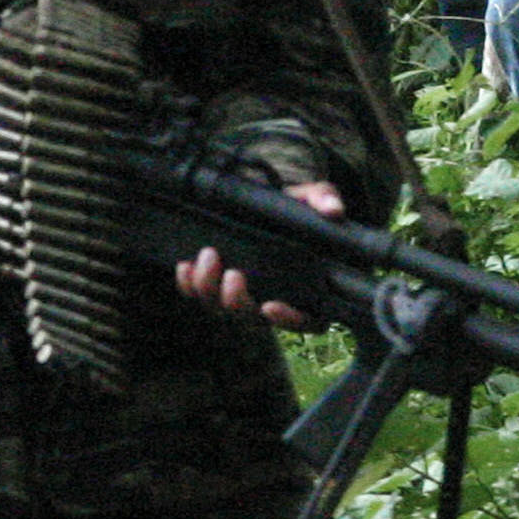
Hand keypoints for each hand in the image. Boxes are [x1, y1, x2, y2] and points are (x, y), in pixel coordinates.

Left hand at [175, 181, 342, 328]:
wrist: (266, 204)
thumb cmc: (296, 208)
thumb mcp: (312, 197)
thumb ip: (324, 199)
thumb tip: (334, 208)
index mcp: (308, 290)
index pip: (305, 321)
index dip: (288, 319)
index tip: (271, 306)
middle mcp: (275, 298)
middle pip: (253, 318)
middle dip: (237, 300)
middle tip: (233, 273)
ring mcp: (244, 294)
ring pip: (222, 308)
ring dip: (209, 289)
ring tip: (207, 258)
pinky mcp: (217, 284)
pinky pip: (199, 294)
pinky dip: (188, 284)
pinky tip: (184, 265)